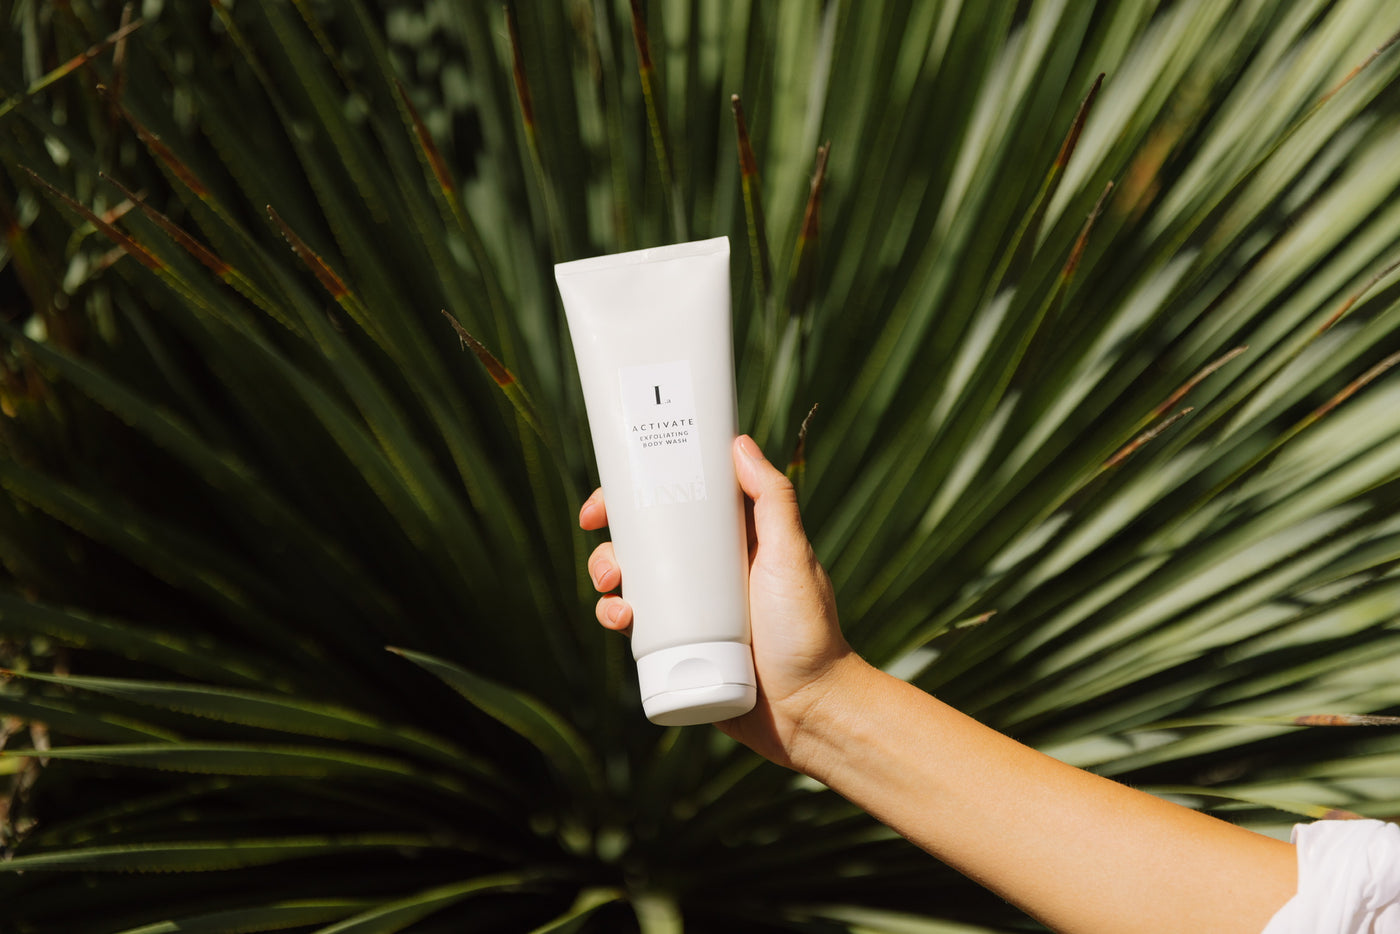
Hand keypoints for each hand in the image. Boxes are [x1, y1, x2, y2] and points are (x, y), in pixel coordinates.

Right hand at [579, 434, 860, 768]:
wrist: (808, 712)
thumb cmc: (810, 630)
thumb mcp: (792, 556)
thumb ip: (773, 501)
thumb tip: (737, 443)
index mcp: (733, 540)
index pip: (679, 502)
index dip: (638, 493)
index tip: (609, 494)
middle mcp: (709, 571)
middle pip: (645, 541)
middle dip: (612, 538)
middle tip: (599, 539)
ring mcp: (692, 610)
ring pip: (633, 583)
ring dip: (606, 576)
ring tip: (611, 588)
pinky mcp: (681, 648)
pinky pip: (636, 627)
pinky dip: (616, 618)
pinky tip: (621, 622)